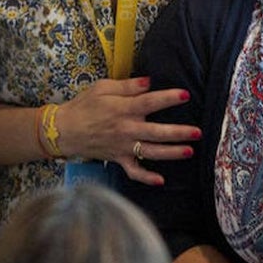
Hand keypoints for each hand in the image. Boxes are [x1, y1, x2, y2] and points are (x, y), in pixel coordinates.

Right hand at [54, 76, 199, 184]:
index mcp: (123, 109)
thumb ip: (127, 86)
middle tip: (197, 132)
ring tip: (189, 151)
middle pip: (157, 132)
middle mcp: (126, 129)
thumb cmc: (84, 105)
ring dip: (171, 153)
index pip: (150, 103)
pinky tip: (161, 180)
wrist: (64, 130)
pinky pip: (134, 172)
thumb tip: (148, 82)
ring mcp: (123, 147)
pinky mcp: (118, 159)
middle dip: (179, 132)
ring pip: (151, 152)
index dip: (168, 98)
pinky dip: (147, 177)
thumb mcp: (102, 88)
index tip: (185, 95)